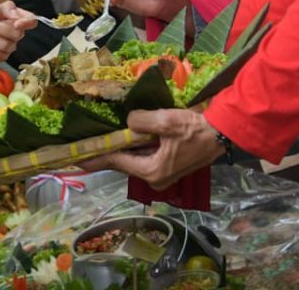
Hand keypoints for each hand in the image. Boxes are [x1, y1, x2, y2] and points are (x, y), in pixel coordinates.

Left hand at [82, 108, 222, 186]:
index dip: (95, 158)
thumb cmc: (195, 130)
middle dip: (104, 154)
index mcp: (152, 170)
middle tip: (81, 149)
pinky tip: (123, 138)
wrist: (222, 134)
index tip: (76, 158)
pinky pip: (143, 156)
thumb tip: (128, 121)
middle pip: (122, 163)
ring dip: (119, 150)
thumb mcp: (166, 121)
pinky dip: (132, 148)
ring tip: (98, 142)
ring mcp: (162, 173)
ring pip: (133, 160)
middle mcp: (154, 177)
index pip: (116, 162)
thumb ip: (141, 122)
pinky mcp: (168, 165)